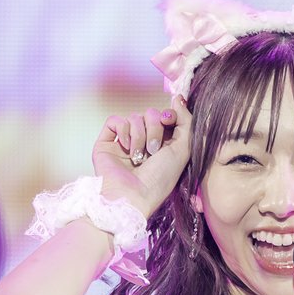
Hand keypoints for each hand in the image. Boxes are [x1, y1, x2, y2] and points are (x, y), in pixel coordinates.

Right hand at [92, 95, 191, 219]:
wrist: (132, 197)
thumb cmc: (159, 179)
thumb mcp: (183, 150)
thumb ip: (186, 122)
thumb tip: (178, 98)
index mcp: (164, 146)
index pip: (166, 116)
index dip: (168, 115)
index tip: (168, 121)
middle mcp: (144, 143)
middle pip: (150, 113)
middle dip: (154, 128)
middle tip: (153, 150)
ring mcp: (125, 143)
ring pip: (134, 117)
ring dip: (139, 135)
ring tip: (138, 157)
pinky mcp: (107, 143)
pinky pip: (115, 120)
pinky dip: (122, 130)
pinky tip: (125, 147)